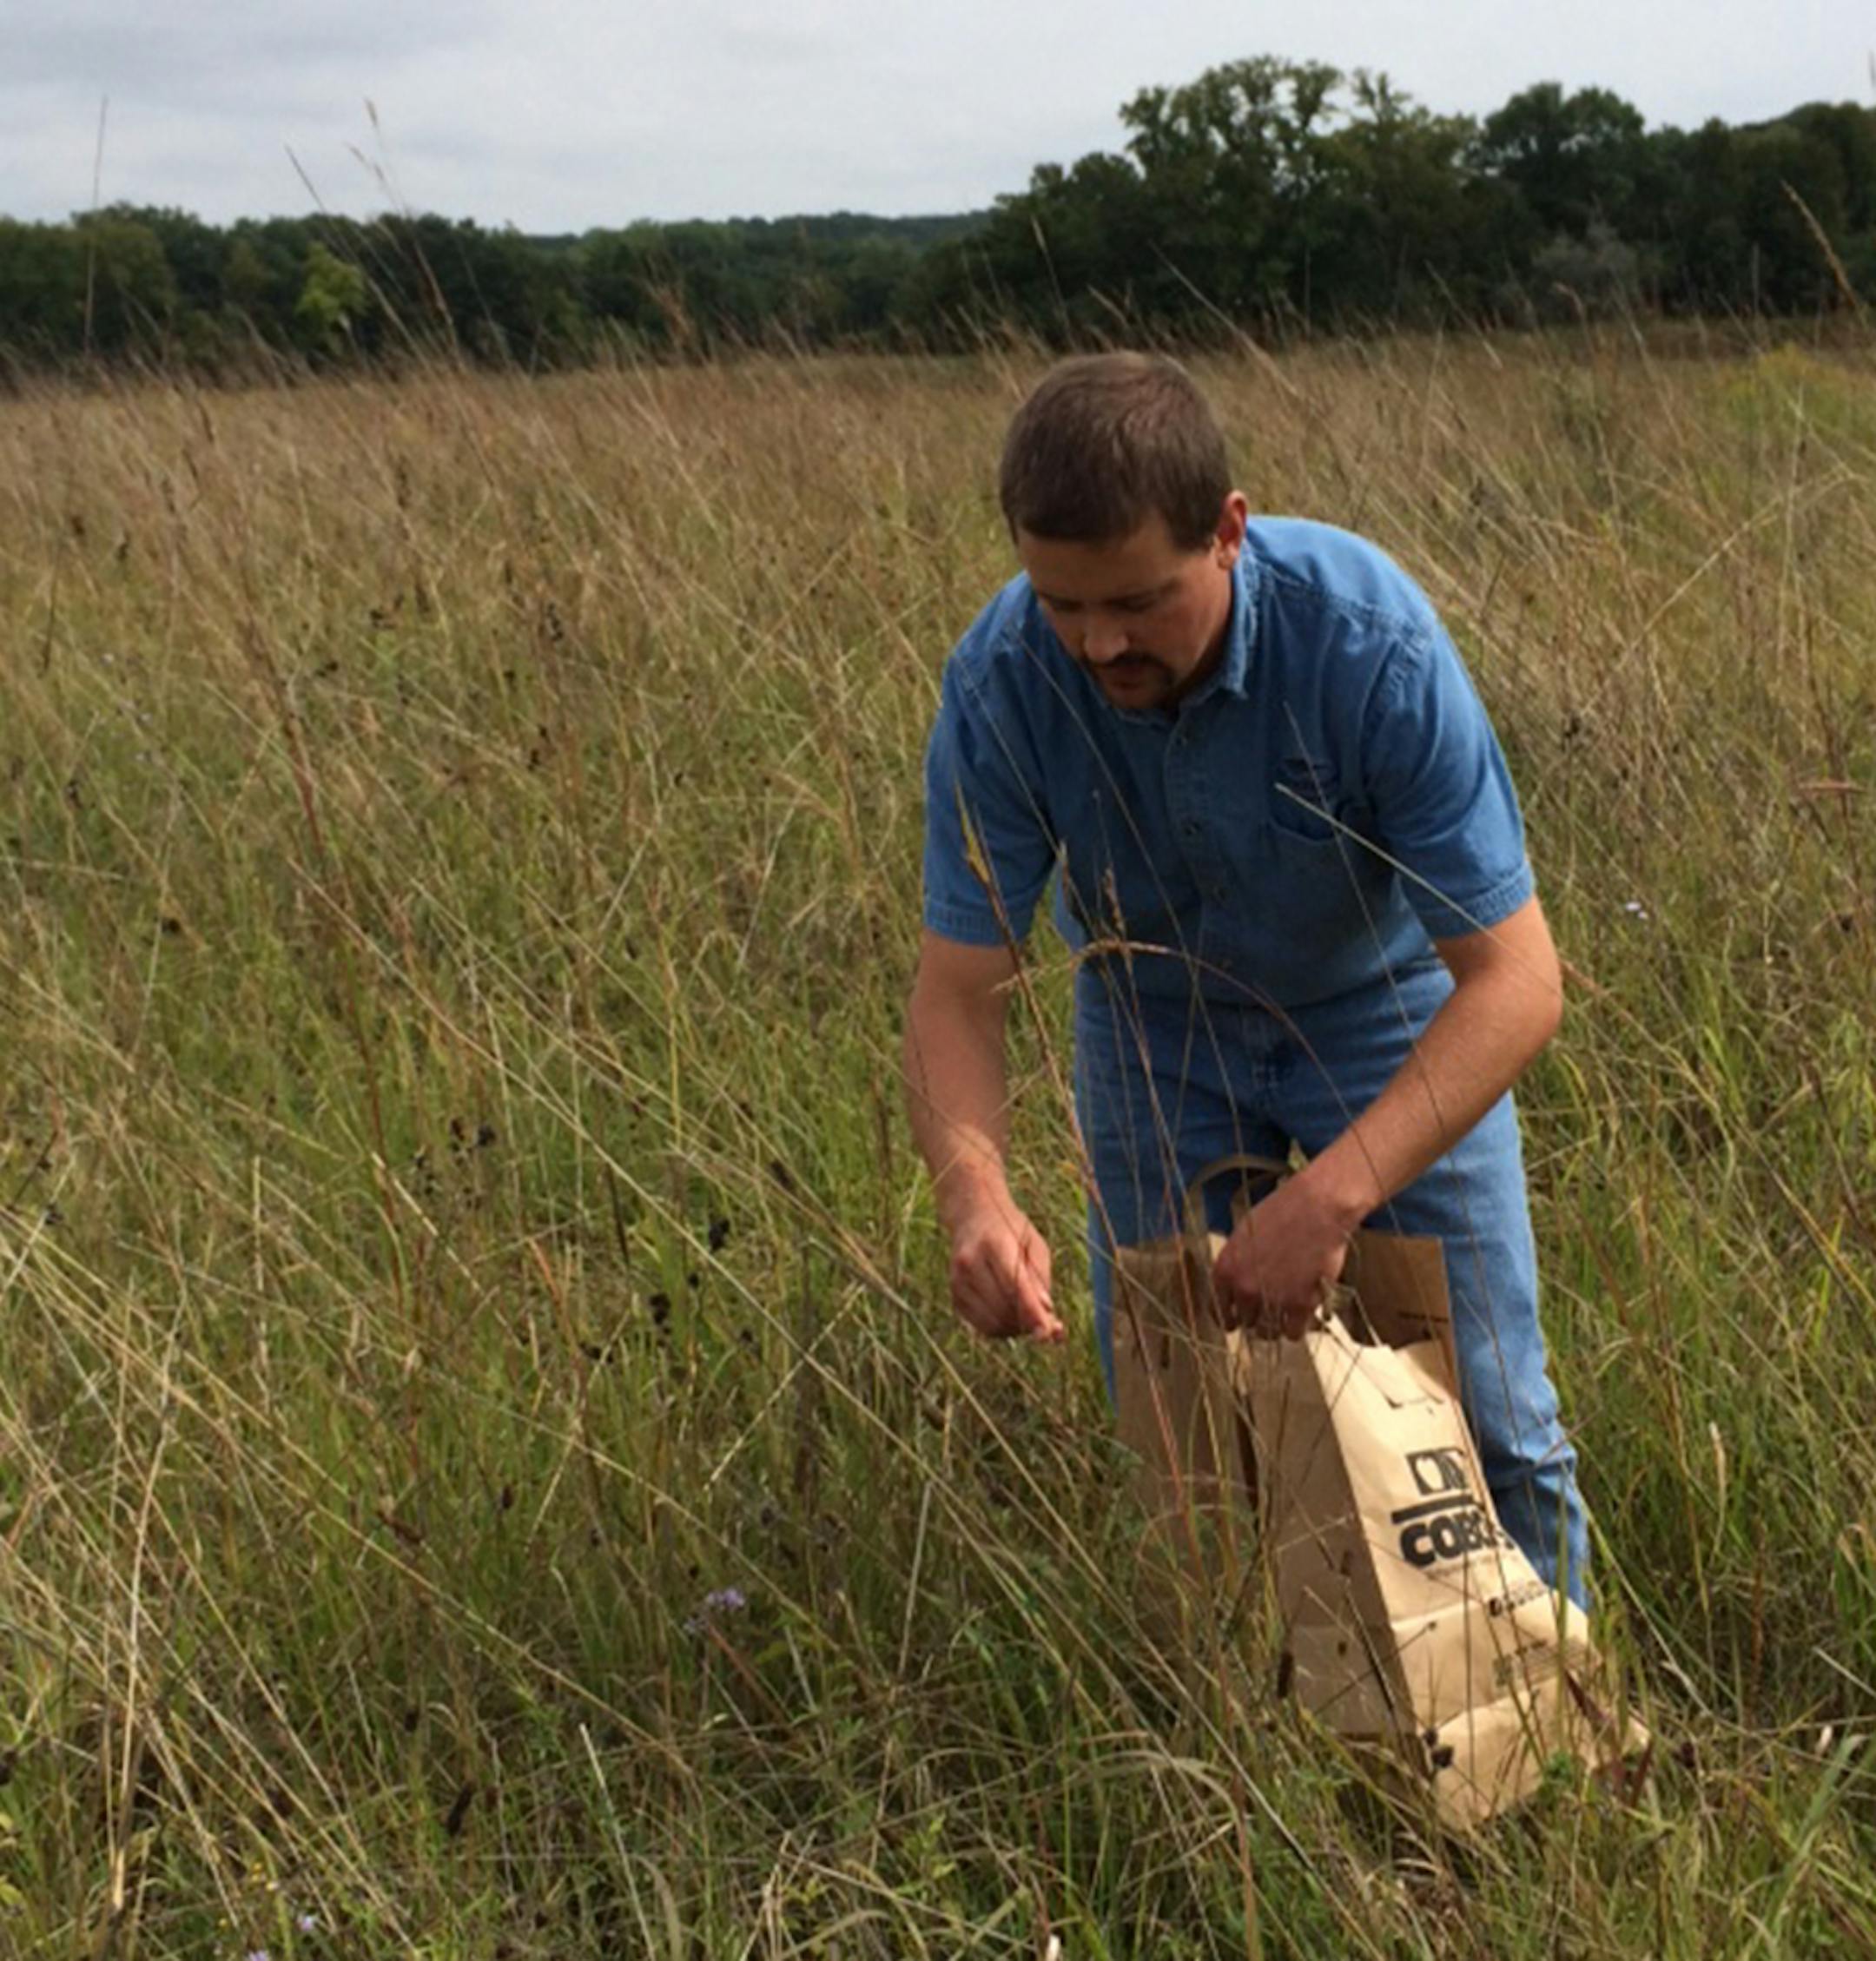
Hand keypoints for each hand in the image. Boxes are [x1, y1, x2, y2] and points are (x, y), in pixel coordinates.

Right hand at [946, 1196, 1064, 1343]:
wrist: (973, 1217)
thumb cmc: (1012, 1232)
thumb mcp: (1034, 1247)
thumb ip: (1040, 1282)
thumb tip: (1047, 1320)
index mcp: (994, 1243)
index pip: (1014, 1286)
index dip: (1032, 1313)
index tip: (1048, 1333)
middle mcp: (970, 1262)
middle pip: (1003, 1308)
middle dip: (1028, 1323)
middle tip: (1048, 1324)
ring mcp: (958, 1280)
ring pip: (993, 1322)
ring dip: (1017, 1328)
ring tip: (1030, 1317)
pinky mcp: (955, 1295)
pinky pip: (982, 1326)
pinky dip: (1002, 1328)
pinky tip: (1013, 1316)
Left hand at [1211, 1172, 1352, 1340]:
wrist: (1317, 1208)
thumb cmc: (1282, 1212)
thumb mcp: (1244, 1234)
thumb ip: (1237, 1263)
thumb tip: (1236, 1284)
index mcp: (1225, 1270)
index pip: (1219, 1310)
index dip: (1230, 1317)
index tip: (1237, 1320)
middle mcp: (1243, 1289)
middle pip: (1245, 1322)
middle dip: (1256, 1316)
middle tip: (1269, 1308)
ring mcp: (1271, 1299)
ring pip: (1267, 1332)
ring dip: (1275, 1326)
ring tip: (1286, 1314)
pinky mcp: (1300, 1305)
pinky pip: (1293, 1333)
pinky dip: (1297, 1328)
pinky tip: (1302, 1317)